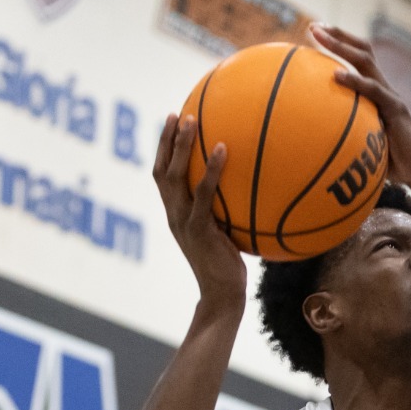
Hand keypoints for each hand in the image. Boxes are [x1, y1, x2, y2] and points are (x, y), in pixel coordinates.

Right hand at [151, 114, 247, 303]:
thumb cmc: (228, 266)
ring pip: (174, 177)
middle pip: (162, 171)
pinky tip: (224, 149)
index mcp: (176, 215)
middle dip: (166, 141)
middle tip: (176, 114)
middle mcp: (174, 214)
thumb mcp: (224, 235)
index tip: (171, 124)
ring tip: (191, 120)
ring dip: (181, 146)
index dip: (163, 151)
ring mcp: (183, 221)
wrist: (222, 295)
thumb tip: (248, 191)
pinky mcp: (198, 229)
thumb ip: (225, 213)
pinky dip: (211, 169)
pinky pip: (203, 193)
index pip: (162, 177)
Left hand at [311, 22, 410, 187]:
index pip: (358, 60)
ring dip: (341, 45)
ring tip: (319, 35)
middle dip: (338, 35)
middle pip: (361, 51)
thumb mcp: (365, 145)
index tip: (315, 34)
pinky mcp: (396, 108)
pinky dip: (354, 80)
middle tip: (313, 26)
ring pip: (365, 61)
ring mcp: (390, 95)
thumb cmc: (391, 162)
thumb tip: (311, 140)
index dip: (340, 44)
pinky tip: (335, 75)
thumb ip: (346, 134)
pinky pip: (373, 90)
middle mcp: (384, 88)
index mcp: (376, 93)